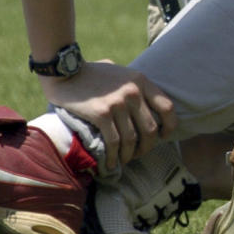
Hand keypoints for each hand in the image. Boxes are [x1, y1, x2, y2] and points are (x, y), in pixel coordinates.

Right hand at [39, 60, 176, 169]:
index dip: (169, 126)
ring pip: (132, 139)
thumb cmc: (91, 72)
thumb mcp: (120, 71)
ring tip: (124, 160)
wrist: (64, 70)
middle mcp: (133, 92)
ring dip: (129, 154)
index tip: (163, 136)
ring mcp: (118, 103)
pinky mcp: (101, 114)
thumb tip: (143, 102)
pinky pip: (113, 142)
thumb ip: (133, 84)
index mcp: (141, 81)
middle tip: (140, 153)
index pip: (167, 107)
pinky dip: (113, 156)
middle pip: (150, 128)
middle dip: (147, 147)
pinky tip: (110, 163)